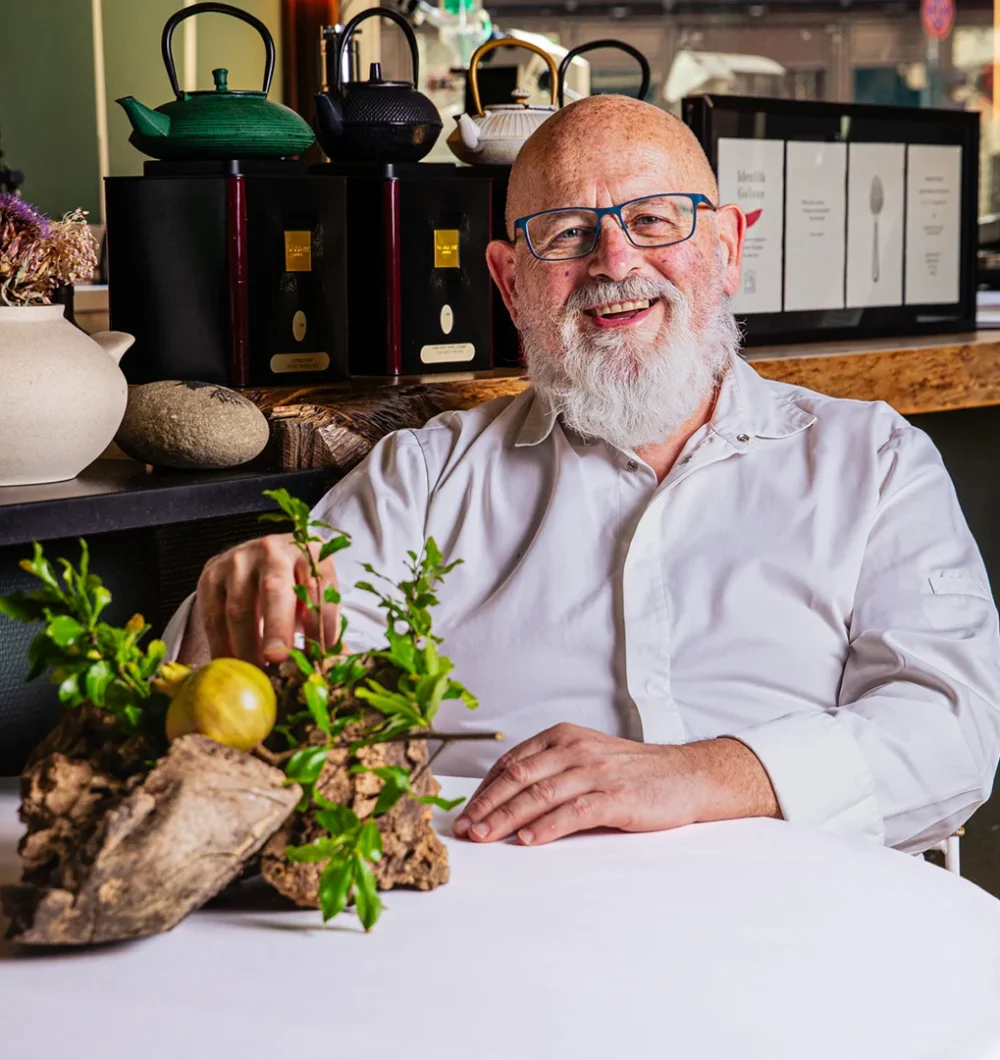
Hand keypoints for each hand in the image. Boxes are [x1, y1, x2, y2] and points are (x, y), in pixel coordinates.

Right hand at [190, 533, 340, 664]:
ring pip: (239, 607)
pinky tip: (233, 667)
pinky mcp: (211, 576)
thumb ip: (325, 627)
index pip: (319, 585)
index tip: (320, 654)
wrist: (256, 561)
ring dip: (248, 646)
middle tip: (278, 659)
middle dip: (277, 627)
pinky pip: (213, 617)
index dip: (321, 621)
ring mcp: (238, 561)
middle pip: (275, 589)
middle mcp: (272, 550)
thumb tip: (340, 665)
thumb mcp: (315, 596)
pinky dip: (222, 646)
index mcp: (308, 552)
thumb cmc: (294, 586)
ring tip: (257, 674)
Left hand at [452, 723, 778, 845]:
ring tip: (484, 837)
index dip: (484, 788)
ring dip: (506, 818)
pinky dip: (547, 826)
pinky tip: (528, 840)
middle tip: (464, 828)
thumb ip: (551, 770)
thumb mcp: (586, 757)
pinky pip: (573, 811)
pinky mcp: (616, 796)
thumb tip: (506, 799)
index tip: (466, 811)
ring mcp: (596, 771)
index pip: (511, 761)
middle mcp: (575, 749)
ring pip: (540, 794)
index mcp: (563, 736)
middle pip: (519, 777)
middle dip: (486, 805)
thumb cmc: (632, 771)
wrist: (687, 775)